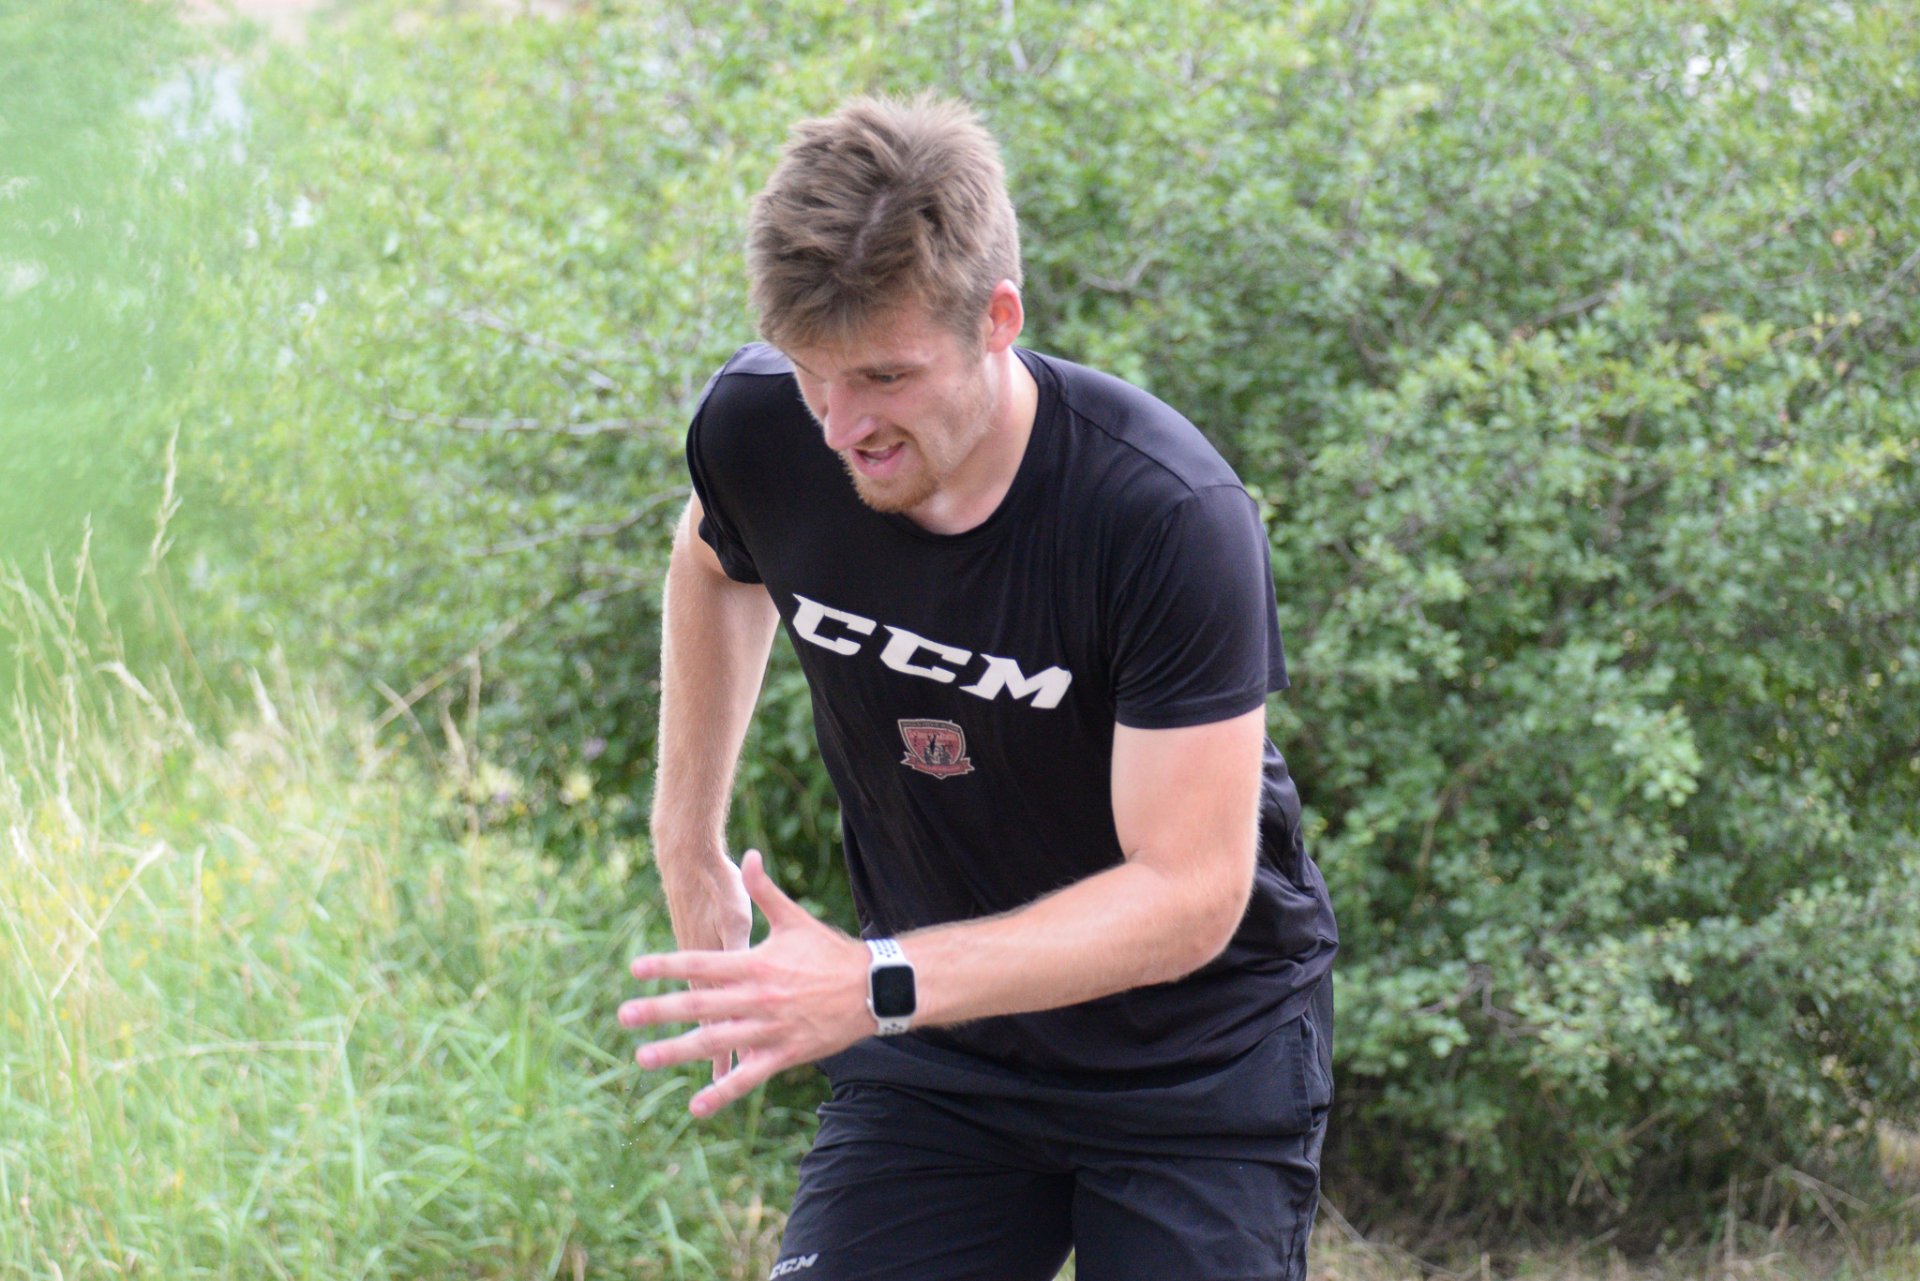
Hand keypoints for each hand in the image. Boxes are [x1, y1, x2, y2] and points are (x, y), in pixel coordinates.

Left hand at [621, 849, 871, 1116]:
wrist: (872, 988)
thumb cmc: (830, 952)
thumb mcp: (795, 919)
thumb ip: (766, 891)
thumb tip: (749, 855)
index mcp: (756, 964)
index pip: (703, 964)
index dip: (668, 966)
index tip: (635, 969)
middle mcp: (758, 997)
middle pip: (701, 1005)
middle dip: (659, 1010)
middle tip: (624, 1015)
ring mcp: (770, 1028)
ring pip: (717, 1042)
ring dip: (678, 1051)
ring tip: (644, 1057)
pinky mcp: (785, 1054)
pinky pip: (749, 1076)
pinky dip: (723, 1092)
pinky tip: (697, 1106)